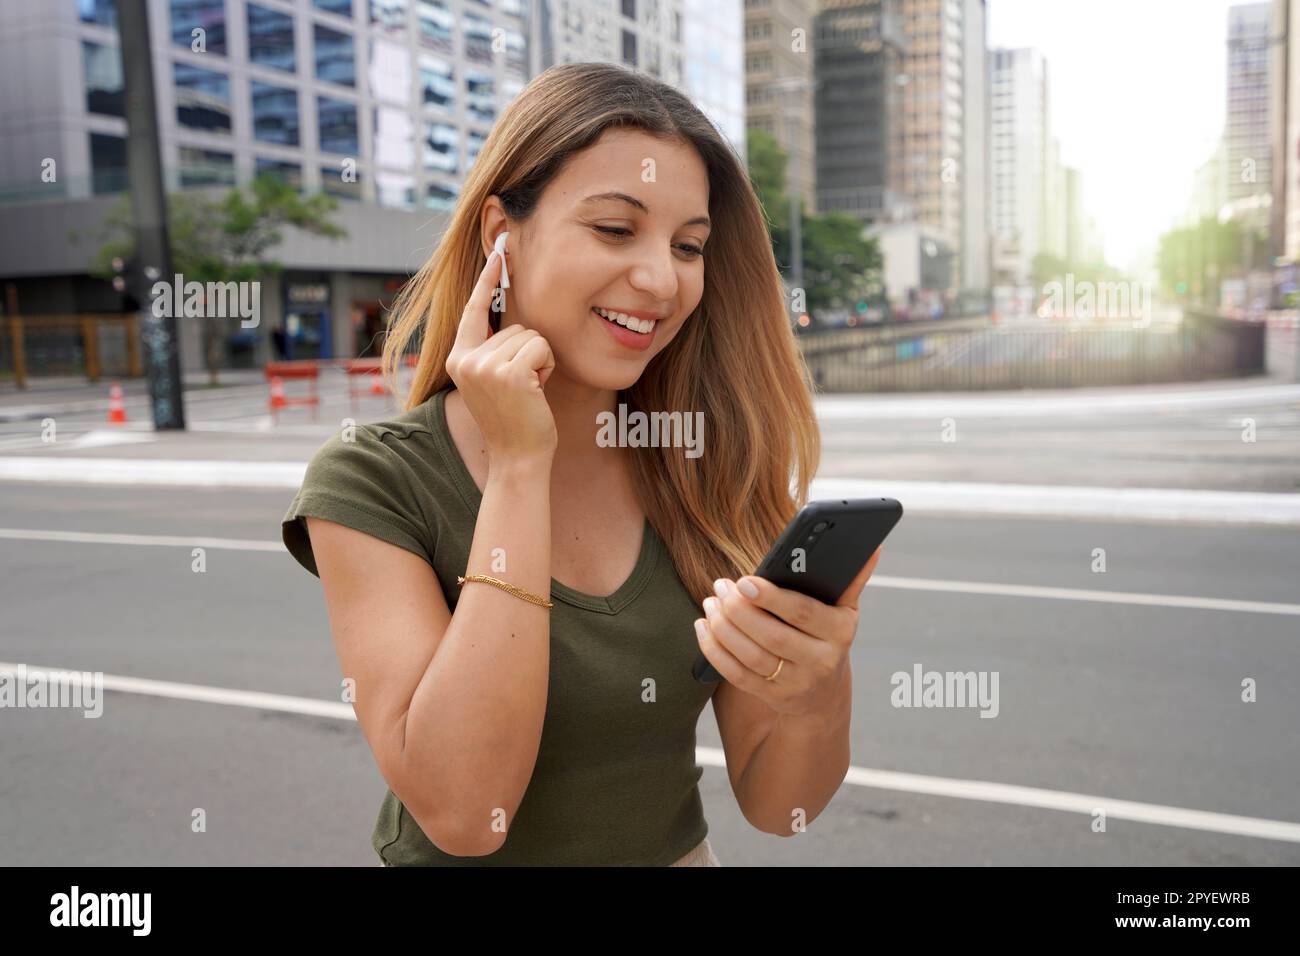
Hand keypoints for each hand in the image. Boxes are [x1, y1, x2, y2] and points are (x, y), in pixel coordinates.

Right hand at [446, 249, 557, 464]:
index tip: (498, 251)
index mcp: (458, 359)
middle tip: (523, 387)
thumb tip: (508, 317)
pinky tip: (537, 392)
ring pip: (531, 336)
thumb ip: (493, 350)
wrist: (518, 458)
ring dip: (540, 361)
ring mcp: (484, 367)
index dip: (486, 280)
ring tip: (528, 391)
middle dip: (530, 352)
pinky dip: (547, 367)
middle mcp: (465, 359)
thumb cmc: (514, 420)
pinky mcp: (507, 374)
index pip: (474, 310)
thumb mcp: (494, 380)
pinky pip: (541, 347)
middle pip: (515, 326)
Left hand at [695, 547, 882, 717]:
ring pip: (751, 656)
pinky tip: (703, 626)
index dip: (772, 597)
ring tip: (710, 602)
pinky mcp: (772, 698)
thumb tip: (871, 546)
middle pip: (771, 636)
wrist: (823, 693)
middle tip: (720, 586)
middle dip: (739, 610)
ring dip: (723, 627)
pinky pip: (736, 674)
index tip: (744, 580)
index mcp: (840, 632)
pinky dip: (714, 650)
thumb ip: (851, 579)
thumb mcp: (844, 610)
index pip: (803, 613)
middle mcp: (821, 661)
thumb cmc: (826, 635)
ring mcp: (796, 683)